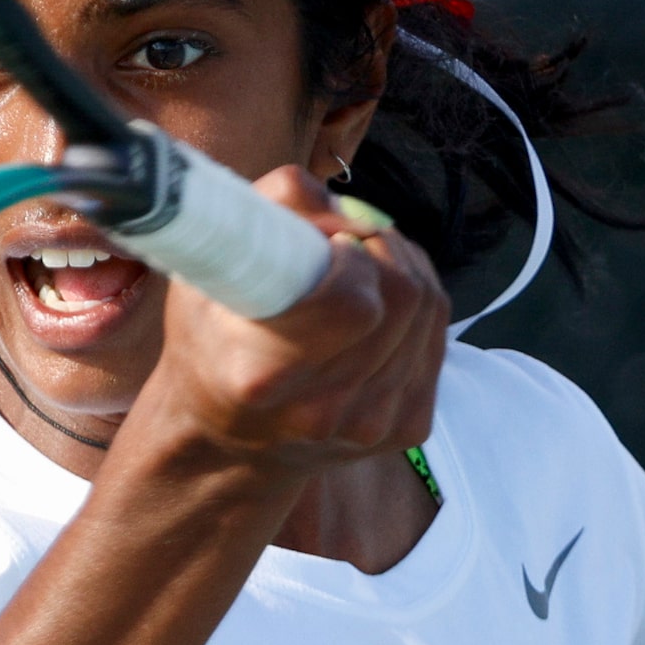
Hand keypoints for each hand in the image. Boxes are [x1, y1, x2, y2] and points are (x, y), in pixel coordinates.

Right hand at [124, 168, 448, 478]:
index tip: (327, 244)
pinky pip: (438, 336)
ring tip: (359, 263)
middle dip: (381, 249)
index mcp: (261, 375)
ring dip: (401, 268)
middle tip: (345, 241)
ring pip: (429, 311)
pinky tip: (382, 297)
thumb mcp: (205, 273)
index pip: (355, 302)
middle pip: (403, 298)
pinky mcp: (406, 428)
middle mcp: (321, 413)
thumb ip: (261, 214)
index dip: (351, 256)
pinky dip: (419, 302)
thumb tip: (334, 204)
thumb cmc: (212, 342)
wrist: (231, 440)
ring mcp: (369, 426)